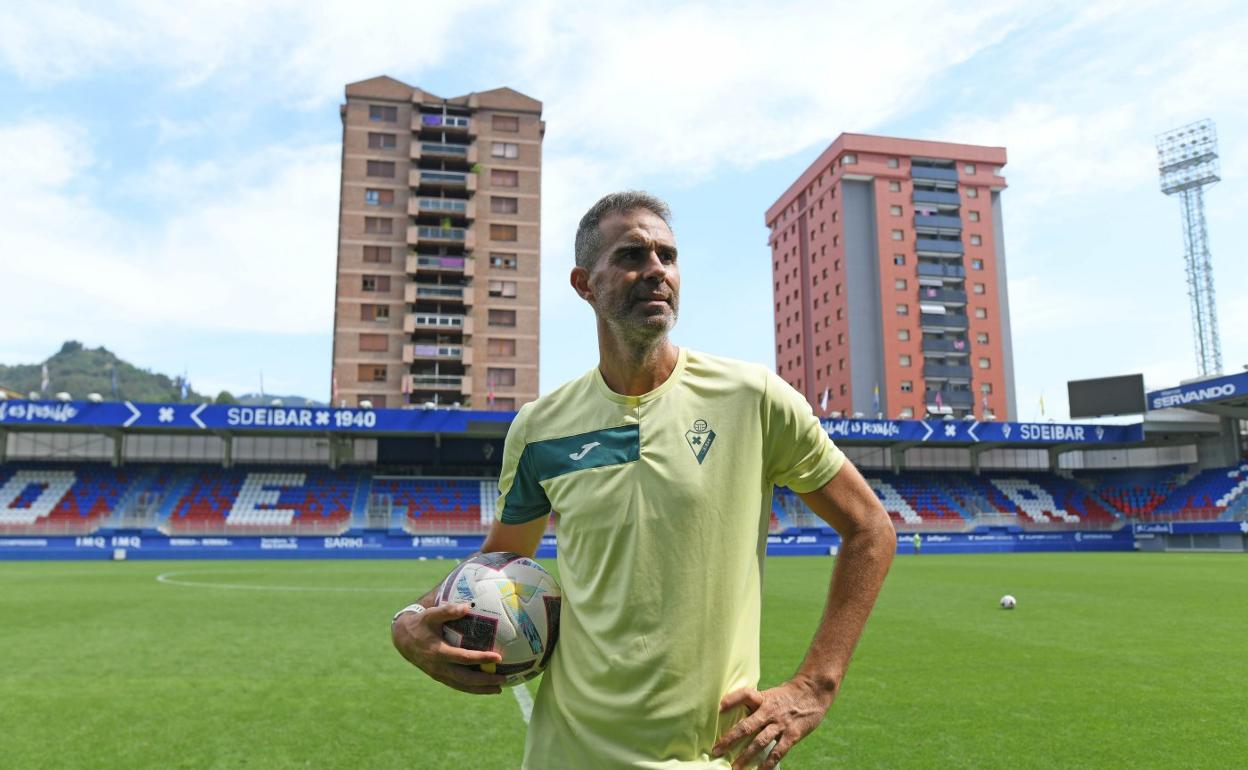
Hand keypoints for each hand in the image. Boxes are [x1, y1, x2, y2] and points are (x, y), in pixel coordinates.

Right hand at [391, 603, 506, 694]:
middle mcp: (438, 667)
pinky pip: (456, 685)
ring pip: (461, 686)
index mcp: (438, 652)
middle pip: (465, 678)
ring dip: (480, 689)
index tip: (498, 657)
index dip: (481, 658)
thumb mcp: (431, 614)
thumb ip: (448, 611)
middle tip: (503, 680)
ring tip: (498, 689)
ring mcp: (438, 674)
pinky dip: (470, 688)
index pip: (464, 658)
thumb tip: (467, 606)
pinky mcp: (438, 676)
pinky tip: (484, 688)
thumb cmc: (421, 623)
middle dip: (485, 680)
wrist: (402, 638)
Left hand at [712, 677, 835, 768]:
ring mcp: (780, 724)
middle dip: (730, 739)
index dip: (731, 700)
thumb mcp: (769, 694)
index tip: (718, 708)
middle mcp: (769, 711)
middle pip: (747, 726)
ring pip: (759, 742)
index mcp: (763, 698)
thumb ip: (755, 704)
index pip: (745, 695)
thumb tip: (734, 712)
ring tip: (734, 767)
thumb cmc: (787, 694)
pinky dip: (768, 763)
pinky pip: (778, 752)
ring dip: (746, 756)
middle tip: (716, 750)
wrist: (813, 692)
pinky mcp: (792, 735)